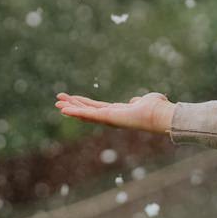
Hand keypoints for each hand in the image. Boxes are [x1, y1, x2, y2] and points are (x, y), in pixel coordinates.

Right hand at [54, 92, 174, 134]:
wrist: (159, 114)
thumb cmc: (156, 108)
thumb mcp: (145, 100)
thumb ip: (138, 100)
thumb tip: (136, 100)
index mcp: (118, 112)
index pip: (97, 108)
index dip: (85, 104)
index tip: (74, 99)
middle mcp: (111, 117)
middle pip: (88, 111)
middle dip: (73, 106)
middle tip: (58, 101)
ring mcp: (108, 118)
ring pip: (85, 113)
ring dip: (70, 108)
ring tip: (57, 103)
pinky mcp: (107, 117)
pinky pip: (88, 114)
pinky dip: (75, 112)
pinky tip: (64, 109)